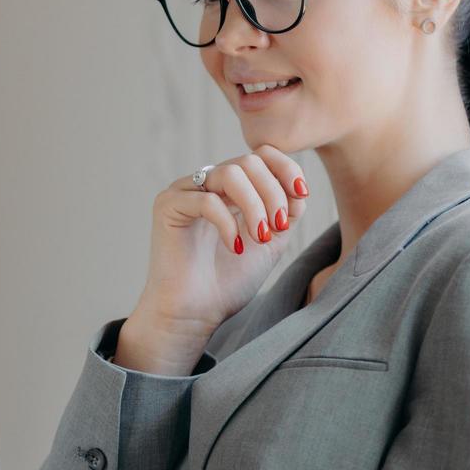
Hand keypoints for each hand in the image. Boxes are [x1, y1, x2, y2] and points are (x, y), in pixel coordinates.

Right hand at [140, 143, 310, 329]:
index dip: (285, 168)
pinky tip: (235, 247)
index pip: (260, 155)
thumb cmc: (227, 282)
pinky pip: (206, 199)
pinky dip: (228, 222)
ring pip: (229, 173)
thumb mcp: (270, 242)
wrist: (195, 314)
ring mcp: (184, 192)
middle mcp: (205, 184)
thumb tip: (298, 187)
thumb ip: (285, 212)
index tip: (302, 194)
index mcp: (228, 189)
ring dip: (255, 204)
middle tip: (280, 227)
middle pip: (248, 161)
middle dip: (273, 192)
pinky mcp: (167, 207)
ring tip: (260, 238)